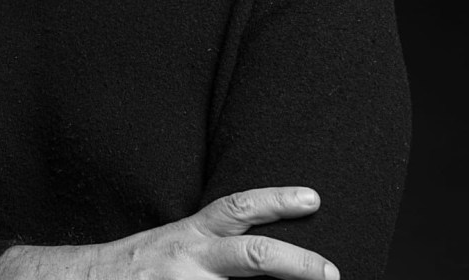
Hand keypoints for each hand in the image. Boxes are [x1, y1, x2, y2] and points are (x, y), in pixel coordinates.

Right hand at [0, 186, 337, 279]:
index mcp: (190, 236)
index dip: (276, 200)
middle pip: (253, 256)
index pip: (237, 209)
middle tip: (333, 273)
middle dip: (298, 264)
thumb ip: (212, 244)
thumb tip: (262, 255)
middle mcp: (189, 260)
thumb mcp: (173, 243)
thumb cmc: (135, 266)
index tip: (313, 197)